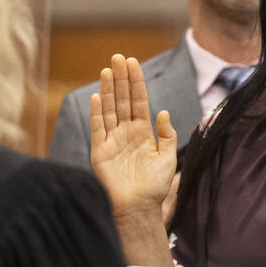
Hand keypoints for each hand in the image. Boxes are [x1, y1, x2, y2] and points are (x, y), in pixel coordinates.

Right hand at [90, 54, 176, 217]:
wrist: (139, 209)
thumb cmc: (154, 187)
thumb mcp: (168, 158)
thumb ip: (167, 134)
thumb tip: (163, 112)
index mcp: (142, 132)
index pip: (138, 101)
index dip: (136, 82)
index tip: (133, 62)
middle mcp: (125, 133)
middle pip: (122, 100)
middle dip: (121, 78)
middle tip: (118, 57)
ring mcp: (111, 140)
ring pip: (109, 109)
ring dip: (109, 89)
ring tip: (108, 69)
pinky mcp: (100, 152)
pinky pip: (98, 128)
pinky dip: (97, 112)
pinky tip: (98, 96)